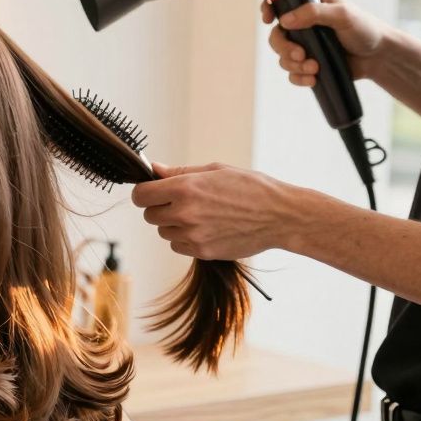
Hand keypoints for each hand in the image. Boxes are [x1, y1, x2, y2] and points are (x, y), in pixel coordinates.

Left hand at [130, 162, 299, 259]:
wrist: (280, 216)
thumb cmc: (251, 188)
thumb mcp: (214, 170)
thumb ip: (178, 172)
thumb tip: (154, 169)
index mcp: (185, 188)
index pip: (141, 195)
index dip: (144, 193)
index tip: (151, 192)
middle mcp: (184, 213)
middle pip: (149, 215)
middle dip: (160, 208)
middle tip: (181, 202)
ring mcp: (192, 235)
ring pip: (163, 232)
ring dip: (173, 224)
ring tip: (200, 214)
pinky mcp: (202, 252)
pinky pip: (177, 246)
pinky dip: (185, 238)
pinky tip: (206, 228)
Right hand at [261, 0, 388, 86]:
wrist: (378, 57)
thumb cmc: (365, 29)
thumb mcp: (343, 14)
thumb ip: (314, 12)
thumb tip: (285, 20)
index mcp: (310, 6)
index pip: (281, 3)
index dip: (269, 10)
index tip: (269, 20)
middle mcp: (304, 25)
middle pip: (276, 35)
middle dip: (284, 48)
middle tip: (300, 55)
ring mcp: (305, 46)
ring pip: (282, 57)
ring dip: (294, 65)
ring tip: (314, 68)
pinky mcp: (309, 64)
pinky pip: (292, 73)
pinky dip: (298, 78)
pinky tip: (312, 79)